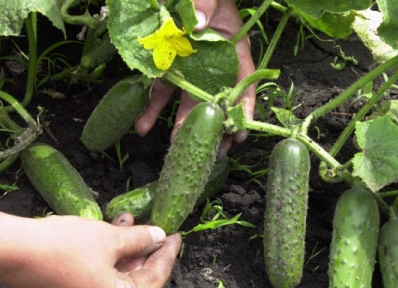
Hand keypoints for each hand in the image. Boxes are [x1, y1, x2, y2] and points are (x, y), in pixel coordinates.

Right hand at [0, 212, 180, 287]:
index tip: (176, 236)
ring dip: (122, 248)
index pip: (153, 280)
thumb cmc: (65, 247)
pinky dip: (104, 255)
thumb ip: (138, 239)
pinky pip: (93, 277)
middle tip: (155, 228)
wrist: (9, 251)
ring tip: (127, 220)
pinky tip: (105, 230)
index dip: (167, 255)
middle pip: (133, 280)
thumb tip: (158, 237)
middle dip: (144, 250)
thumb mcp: (109, 239)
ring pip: (112, 276)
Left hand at [136, 0, 255, 160]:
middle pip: (216, 100)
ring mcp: (191, 69)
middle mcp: (215, 65)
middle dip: (212, 126)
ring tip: (174, 145)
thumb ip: (205, 5)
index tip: (240, 132)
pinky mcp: (169, 67)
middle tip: (212, 151)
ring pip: (188, 102)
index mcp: (233, 50)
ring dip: (181, 125)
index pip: (243, 84)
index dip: (243, 109)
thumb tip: (198, 25)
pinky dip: (151, 109)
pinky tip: (142, 126)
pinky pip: (161, 91)